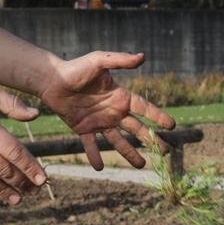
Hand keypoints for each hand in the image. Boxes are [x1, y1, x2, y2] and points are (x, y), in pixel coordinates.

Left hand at [35, 51, 175, 168]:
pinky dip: (95, 156)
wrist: (51, 80)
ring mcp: (99, 122)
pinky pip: (91, 145)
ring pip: (118, 141)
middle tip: (165, 152)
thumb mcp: (99, 61)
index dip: (158, 116)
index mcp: (120, 96)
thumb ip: (120, 59)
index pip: (144, 108)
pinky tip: (99, 168)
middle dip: (151, 140)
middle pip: (137, 129)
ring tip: (141, 166)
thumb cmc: (76, 68)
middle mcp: (113, 111)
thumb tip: (142, 57)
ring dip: (129, 153)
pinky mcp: (83, 129)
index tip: (172, 126)